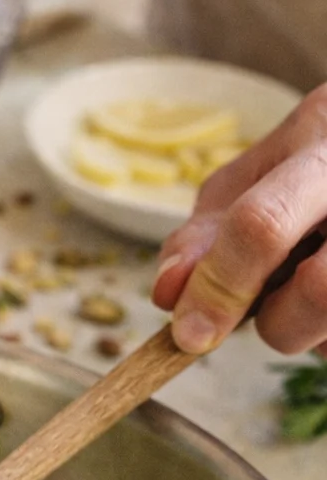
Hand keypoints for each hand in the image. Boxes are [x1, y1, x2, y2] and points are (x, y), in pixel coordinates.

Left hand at [152, 84, 326, 356]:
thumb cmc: (314, 163)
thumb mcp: (253, 178)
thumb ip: (204, 235)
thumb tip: (168, 293)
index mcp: (323, 144)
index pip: (261, 226)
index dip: (219, 288)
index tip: (190, 334)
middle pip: (320, 291)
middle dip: (279, 322)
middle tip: (275, 307)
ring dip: (315, 331)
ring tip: (316, 284)